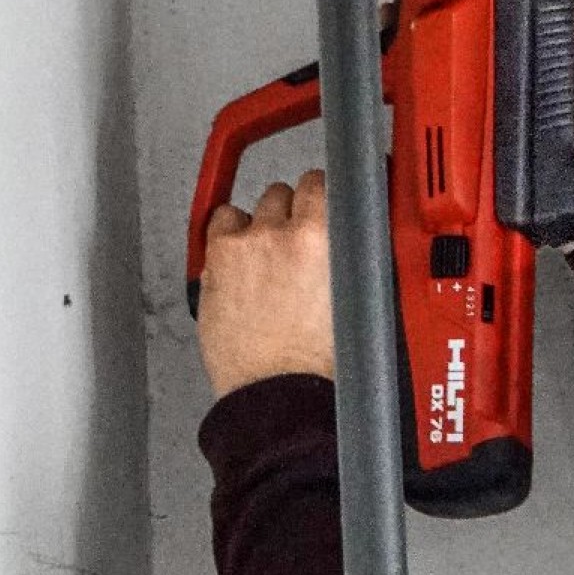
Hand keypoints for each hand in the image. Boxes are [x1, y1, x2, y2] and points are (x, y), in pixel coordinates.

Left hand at [198, 171, 335, 399]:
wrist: (278, 390)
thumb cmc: (317, 359)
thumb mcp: (357, 298)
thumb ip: (353, 257)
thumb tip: (353, 235)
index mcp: (327, 239)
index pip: (325, 184)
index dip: (325, 195)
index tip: (323, 201)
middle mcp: (284, 233)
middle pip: (289, 191)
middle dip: (294, 211)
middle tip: (297, 240)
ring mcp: (246, 244)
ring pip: (255, 204)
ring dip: (262, 221)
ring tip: (267, 253)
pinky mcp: (216, 258)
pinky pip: (221, 220)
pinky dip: (229, 231)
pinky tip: (240, 254)